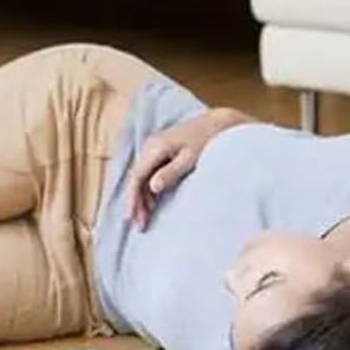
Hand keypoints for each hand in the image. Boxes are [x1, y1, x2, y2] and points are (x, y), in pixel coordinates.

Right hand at [127, 108, 249, 229]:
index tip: (132, 217)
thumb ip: (171, 172)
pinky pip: (148, 173)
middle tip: (139, 225)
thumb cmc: (207, 141)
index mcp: (155, 147)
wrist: (216, 125)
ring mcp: (153, 148)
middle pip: (137, 178)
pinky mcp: (160, 152)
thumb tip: (153, 187)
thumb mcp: (191, 158)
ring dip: (141, 197)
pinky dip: (148, 190)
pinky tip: (151, 204)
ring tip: (144, 219)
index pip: (137, 176)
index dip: (132, 198)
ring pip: (141, 177)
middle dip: (136, 202)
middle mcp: (150, 146)